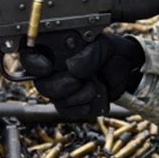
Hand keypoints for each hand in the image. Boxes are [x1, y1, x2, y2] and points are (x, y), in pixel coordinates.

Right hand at [19, 34, 144, 117]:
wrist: (127, 70)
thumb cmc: (110, 52)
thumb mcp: (102, 46)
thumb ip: (89, 54)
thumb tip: (73, 68)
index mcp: (56, 49)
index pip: (31, 55)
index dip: (33, 63)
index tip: (47, 67)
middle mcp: (54, 69)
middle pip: (41, 83)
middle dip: (60, 86)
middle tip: (78, 80)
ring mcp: (62, 86)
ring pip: (54, 99)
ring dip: (74, 97)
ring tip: (92, 88)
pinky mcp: (71, 102)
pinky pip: (65, 111)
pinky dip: (78, 109)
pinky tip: (90, 103)